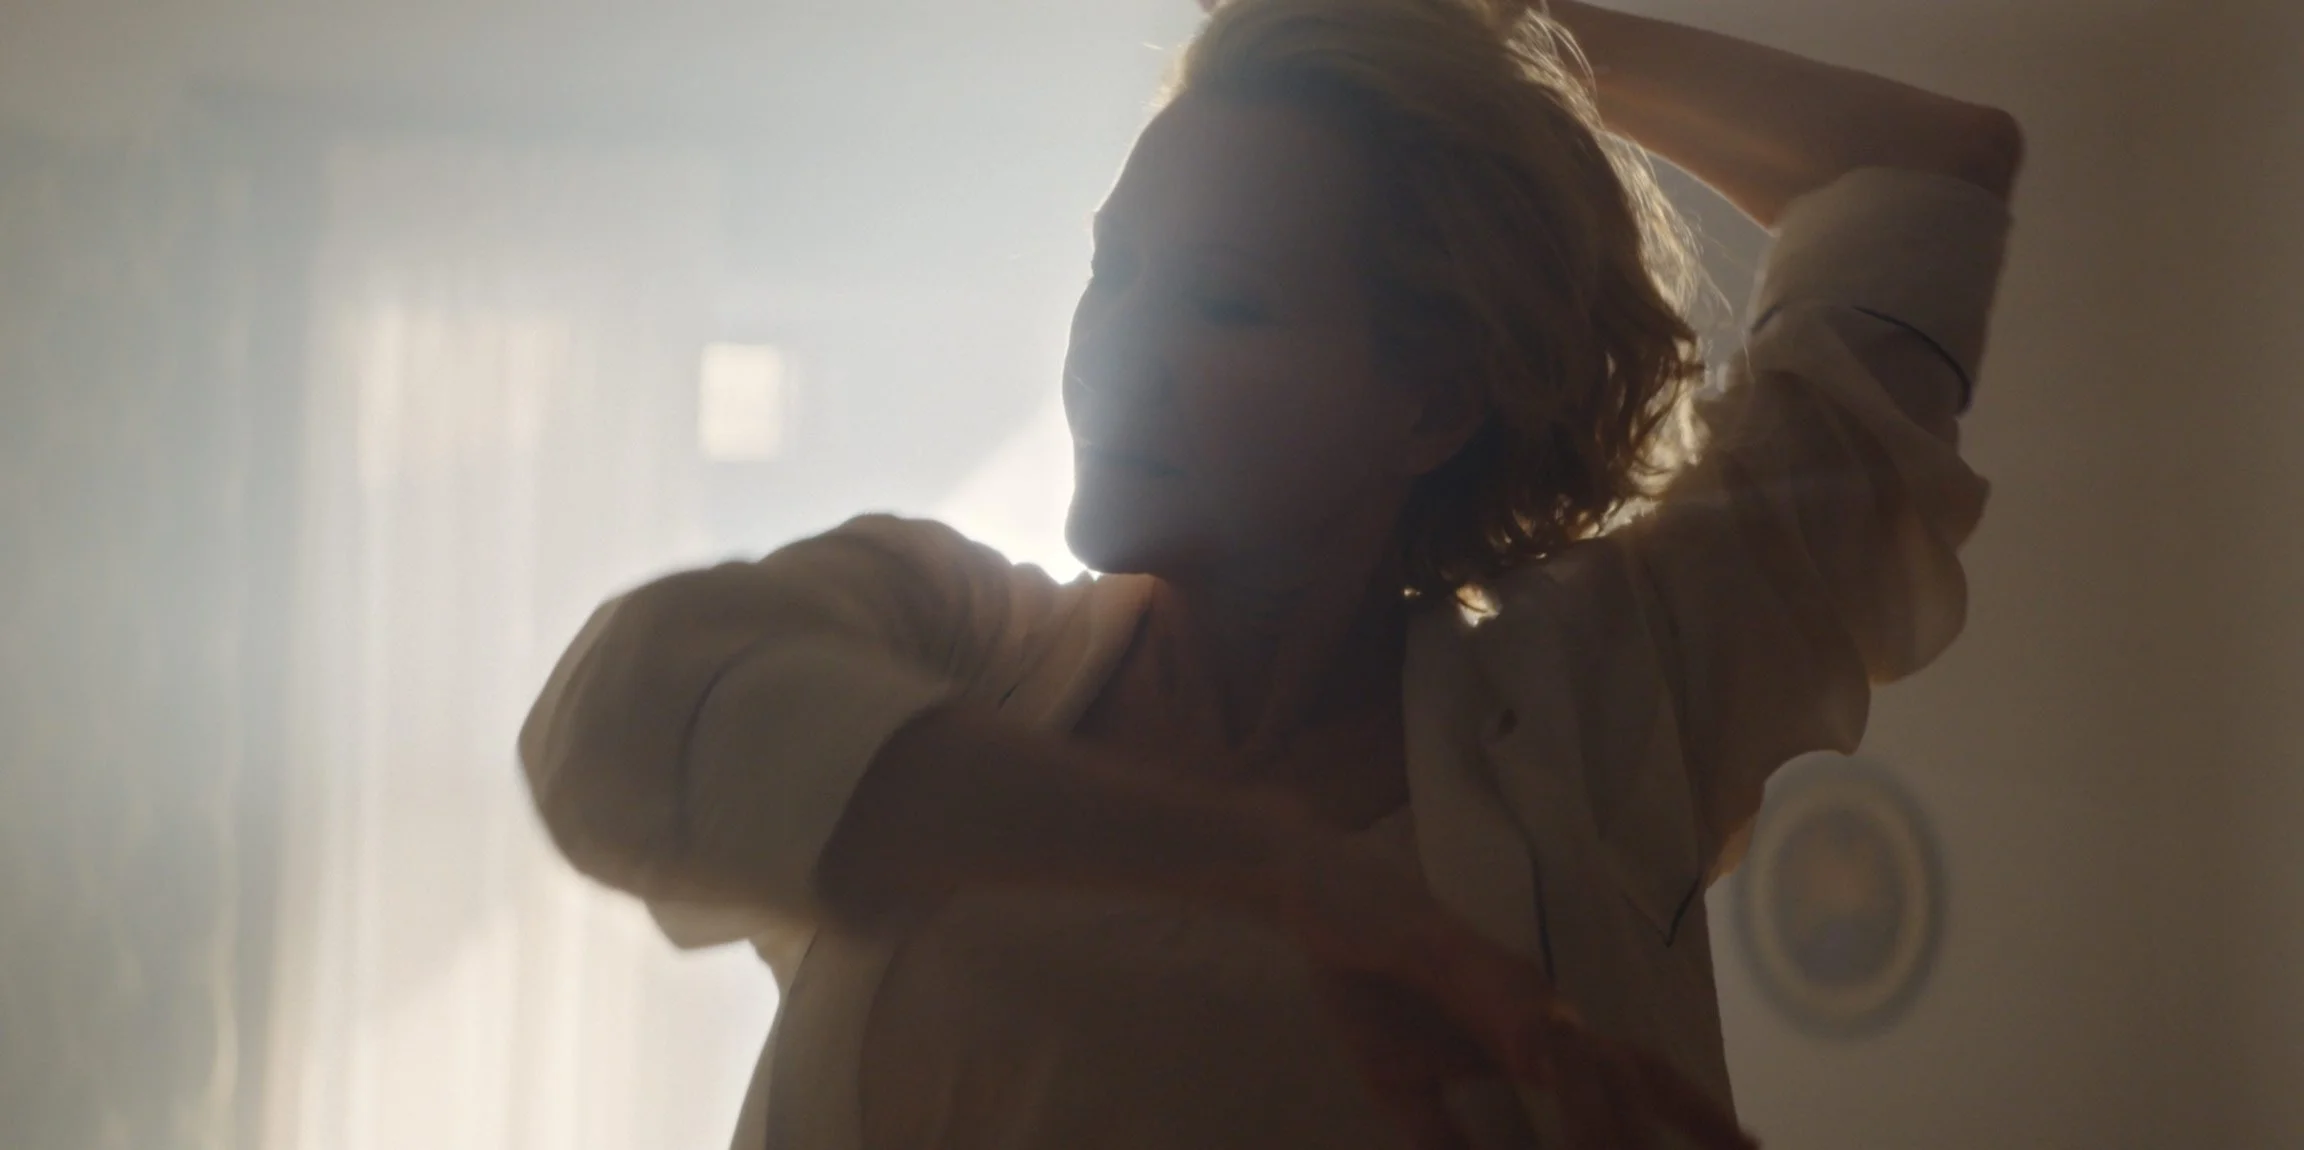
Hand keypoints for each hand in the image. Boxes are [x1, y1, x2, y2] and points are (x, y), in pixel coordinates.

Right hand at [1269, 816, 1758, 1149]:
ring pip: (1572, 1045)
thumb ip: (1442, 1137)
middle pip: (1626, 1070)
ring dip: (1603, 1104)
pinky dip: (1530, 1033)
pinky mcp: (1442, 949)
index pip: (1630, 1082)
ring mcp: (1496, 977)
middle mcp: (1534, 1004)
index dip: (1693, 1115)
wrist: (1315, 899)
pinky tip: (1544, 1058)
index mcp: (1532, 1037)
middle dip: (1684, 1118)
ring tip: (1615, 1145)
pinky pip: (1499, 999)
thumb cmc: (1371, 982)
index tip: (1751, 1146)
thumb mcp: (1400, 1084)